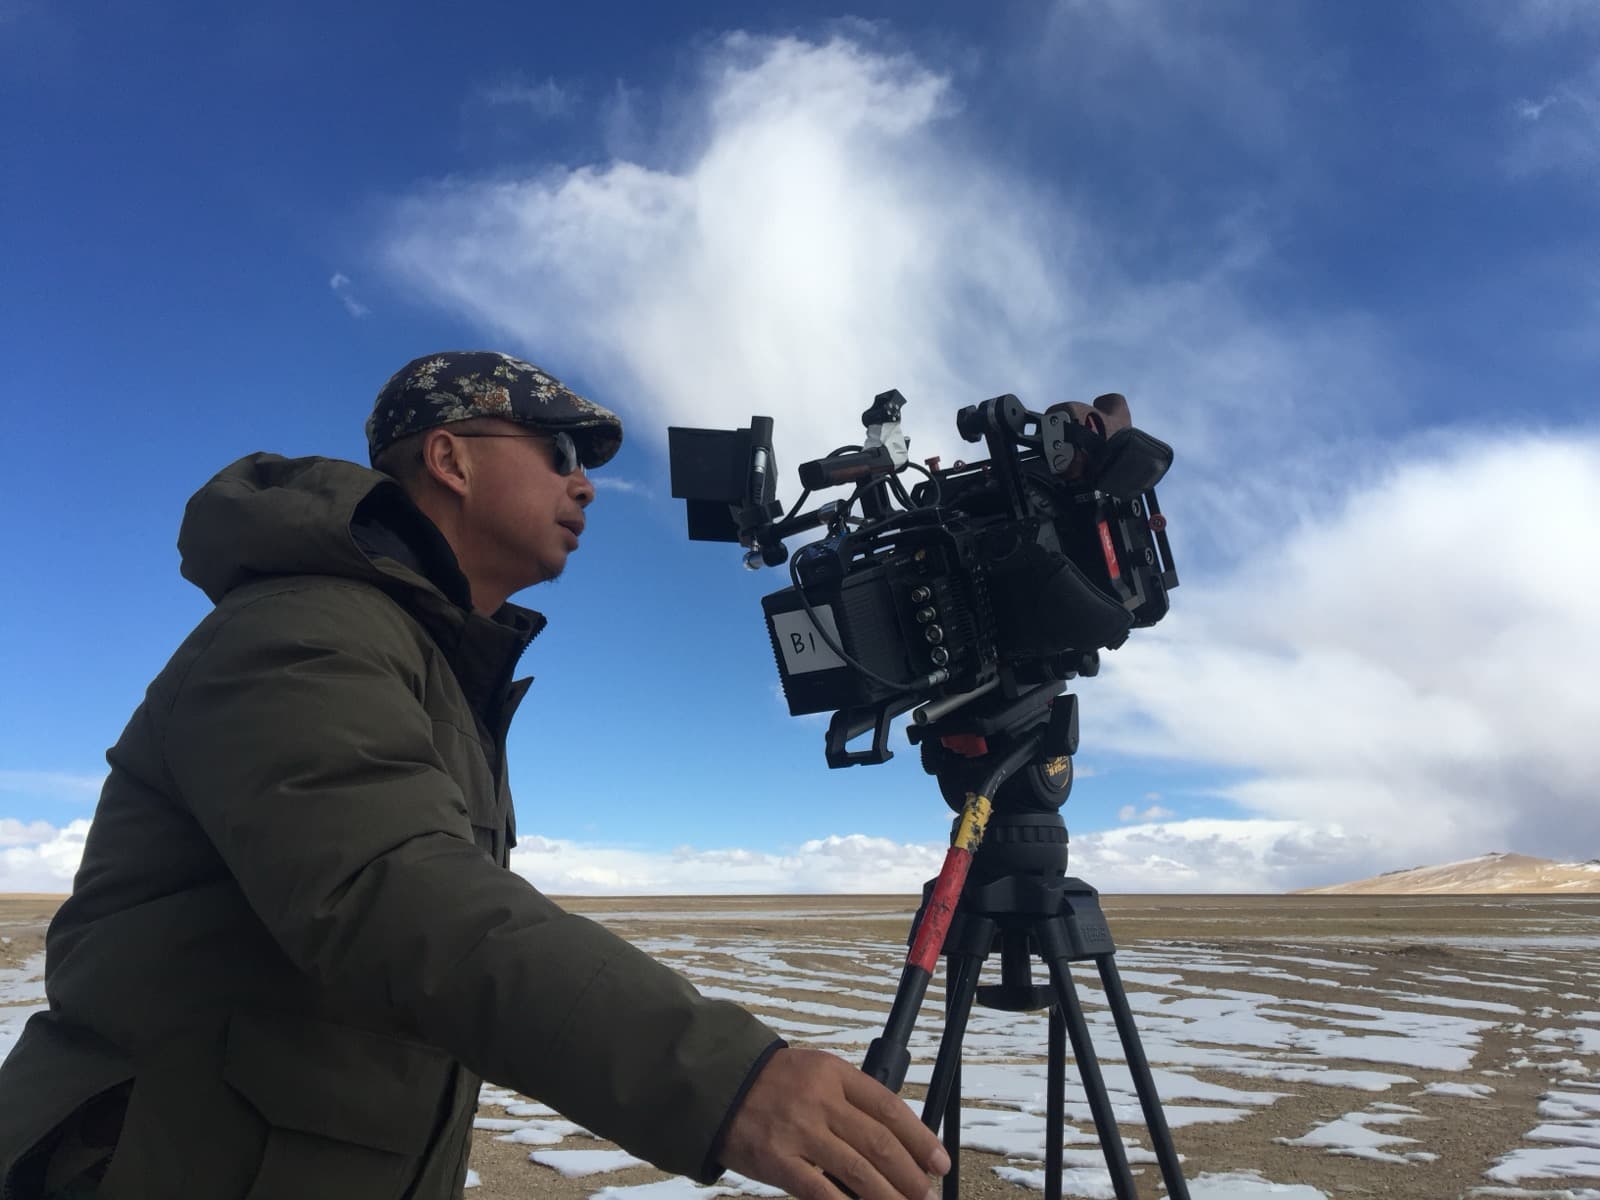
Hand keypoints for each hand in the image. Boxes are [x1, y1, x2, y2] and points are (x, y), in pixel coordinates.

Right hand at [717, 1047, 950, 1199]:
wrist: (717, 1084)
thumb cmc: (772, 1083)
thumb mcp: (816, 1073)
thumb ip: (850, 1100)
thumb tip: (894, 1141)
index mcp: (834, 1074)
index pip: (889, 1108)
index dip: (920, 1139)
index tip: (938, 1162)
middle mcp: (820, 1100)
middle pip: (879, 1143)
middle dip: (910, 1175)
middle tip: (927, 1195)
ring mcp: (798, 1131)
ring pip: (858, 1170)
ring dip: (888, 1196)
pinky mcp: (777, 1160)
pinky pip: (820, 1191)